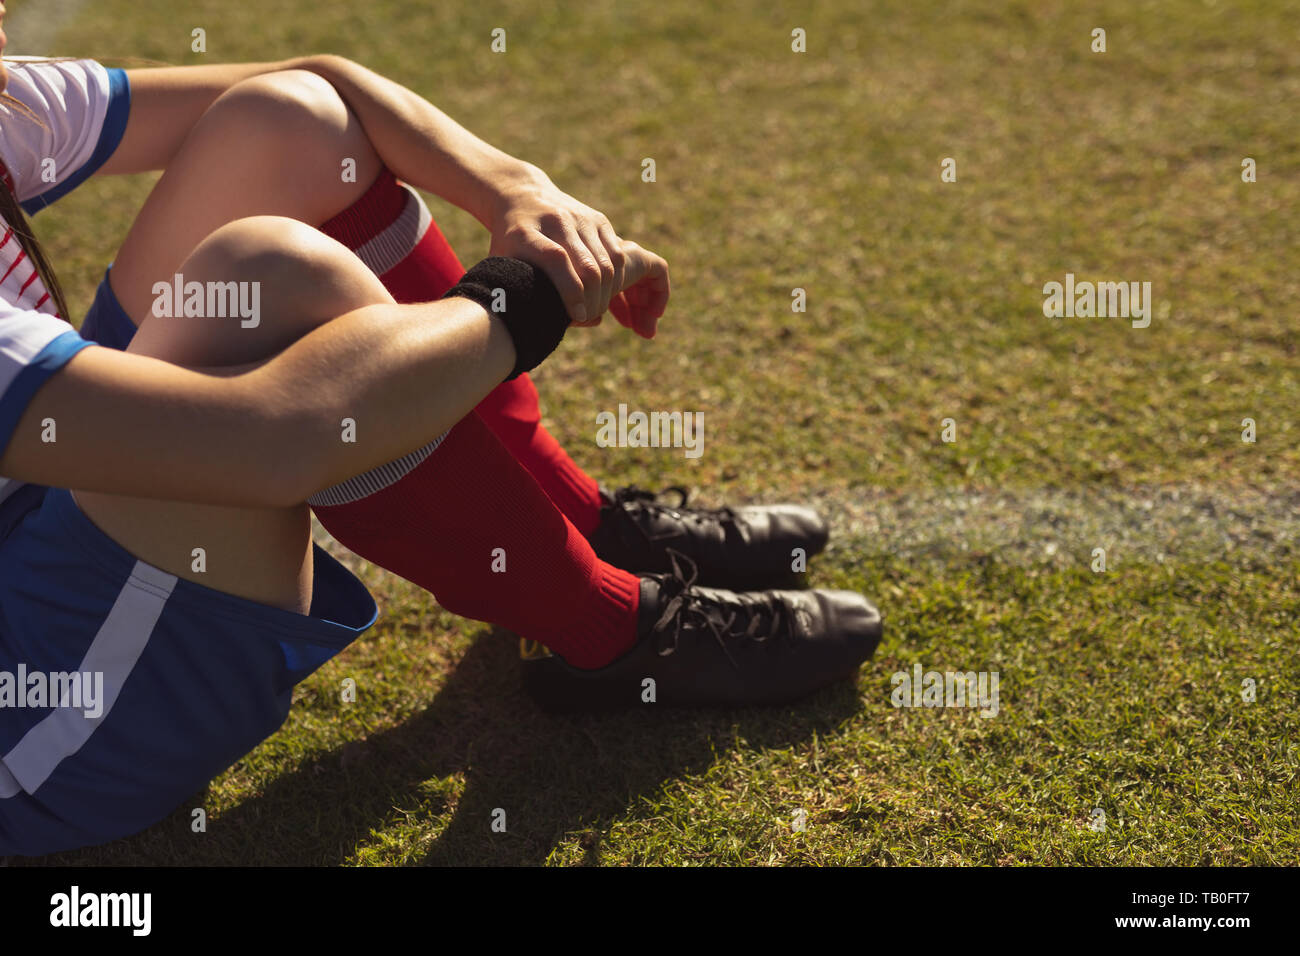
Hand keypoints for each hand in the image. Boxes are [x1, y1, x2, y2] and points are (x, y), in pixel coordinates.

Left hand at [487, 174, 668, 337]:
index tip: (578, 317)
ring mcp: (580, 218)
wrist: (521, 197)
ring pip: (607, 262)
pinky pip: (617, 254)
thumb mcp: (501, 266)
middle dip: (594, 298)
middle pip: (587, 265)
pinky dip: (617, 278)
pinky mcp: (598, 219)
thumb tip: (543, 331)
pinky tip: (607, 293)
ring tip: (598, 309)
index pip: (556, 260)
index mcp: (525, 233)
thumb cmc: (509, 245)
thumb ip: (517, 294)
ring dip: (608, 292)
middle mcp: (555, 221)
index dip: (570, 291)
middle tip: (589, 317)